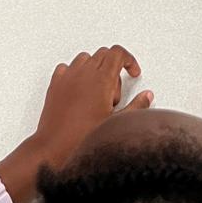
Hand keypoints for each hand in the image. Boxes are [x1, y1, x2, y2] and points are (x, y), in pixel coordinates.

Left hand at [27, 46, 152, 177]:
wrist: (54, 149)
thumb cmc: (83, 138)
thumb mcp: (116, 124)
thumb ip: (136, 107)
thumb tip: (146, 96)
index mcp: (101, 80)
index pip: (118, 53)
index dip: (129, 60)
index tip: (133, 72)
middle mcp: (84, 73)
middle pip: (103, 54)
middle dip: (114, 68)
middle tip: (115, 95)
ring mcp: (68, 76)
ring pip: (85, 58)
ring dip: (95, 69)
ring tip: (98, 95)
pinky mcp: (55, 83)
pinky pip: (68, 68)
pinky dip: (76, 74)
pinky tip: (80, 92)